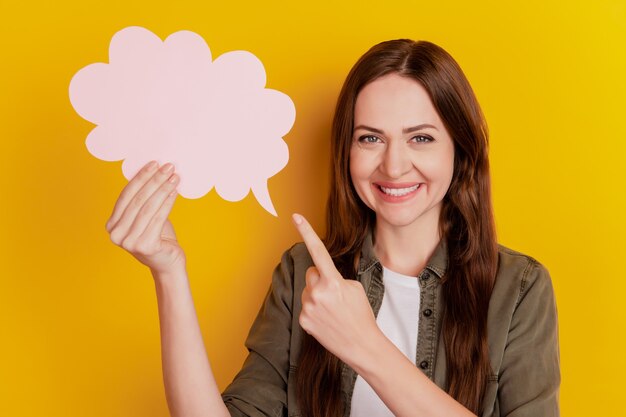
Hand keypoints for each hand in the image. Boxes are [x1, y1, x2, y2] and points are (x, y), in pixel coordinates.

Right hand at [106, 161, 185, 276]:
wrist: (167, 263)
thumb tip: (153, 171)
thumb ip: (142, 200)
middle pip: (138, 200)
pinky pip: (158, 218)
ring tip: (174, 178)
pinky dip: (167, 203)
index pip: (126, 195)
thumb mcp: (146, 217)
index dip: (141, 178)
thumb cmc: (158, 237)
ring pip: (148, 208)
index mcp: (112, 225)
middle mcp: (116, 234)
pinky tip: (174, 192)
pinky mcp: (144, 246)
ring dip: (163, 189)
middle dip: (154, 181)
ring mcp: (128, 242)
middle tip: (168, 167)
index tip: (154, 164)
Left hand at [292, 213, 379, 365]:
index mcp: (332, 281)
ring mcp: (308, 307)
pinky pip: (305, 306)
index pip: (317, 251)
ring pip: (307, 290)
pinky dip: (314, 310)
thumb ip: (335, 278)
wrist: (361, 345)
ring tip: (332, 311)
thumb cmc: (361, 314)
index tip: (296, 216)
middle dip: (320, 279)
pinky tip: (326, 320)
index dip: (306, 231)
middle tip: (335, 295)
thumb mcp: (354, 288)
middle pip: (311, 273)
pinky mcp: (303, 320)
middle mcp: (317, 292)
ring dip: (317, 295)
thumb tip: (319, 279)